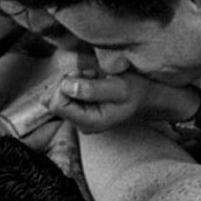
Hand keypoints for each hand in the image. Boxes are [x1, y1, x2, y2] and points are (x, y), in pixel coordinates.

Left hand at [43, 71, 181, 132]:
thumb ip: (92, 89)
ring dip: (71, 81)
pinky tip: (90, 82)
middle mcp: (81, 124)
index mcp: (90, 121)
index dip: (66, 84)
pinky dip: (73, 84)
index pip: (57, 104)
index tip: (85, 76)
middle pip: (53, 100)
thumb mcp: (119, 87)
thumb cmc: (136, 91)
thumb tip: (66, 86)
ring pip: (56, 96)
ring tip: (93, 78)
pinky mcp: (78, 111)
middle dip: (67, 82)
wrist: (147, 97)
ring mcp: (79, 119)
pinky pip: (63, 95)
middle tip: (90, 76)